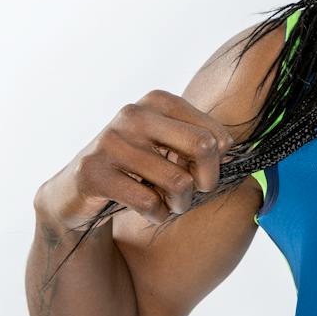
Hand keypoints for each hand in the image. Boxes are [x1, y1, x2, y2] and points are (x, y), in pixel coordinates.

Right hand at [36, 89, 236, 231]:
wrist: (76, 191)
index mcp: (157, 101)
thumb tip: (240, 150)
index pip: (215, 134)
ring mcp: (110, 141)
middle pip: (203, 147)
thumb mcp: (169, 147)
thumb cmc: (136, 169)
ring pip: (178, 182)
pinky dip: (156, 214)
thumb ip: (202, 143)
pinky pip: (148, 201)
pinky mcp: (93, 172)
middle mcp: (133, 114)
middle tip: (193, 194)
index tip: (203, 176)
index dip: (218, 164)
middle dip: (206, 181)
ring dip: (179, 204)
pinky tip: (148, 211)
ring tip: (168, 204)